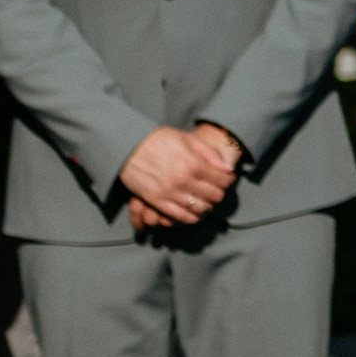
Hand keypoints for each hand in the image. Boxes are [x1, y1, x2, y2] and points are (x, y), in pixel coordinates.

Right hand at [119, 125, 238, 224]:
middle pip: (213, 196)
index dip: (228, 181)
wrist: (127, 145)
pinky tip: (193, 212)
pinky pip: (179, 216)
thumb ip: (209, 154)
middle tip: (217, 189)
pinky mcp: (156, 201)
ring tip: (205, 200)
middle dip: (219, 193)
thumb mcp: (187, 139)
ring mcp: (169, 193)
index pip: (222, 181)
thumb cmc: (158, 139)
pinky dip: (190, 217)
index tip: (227, 179)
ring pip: (199, 209)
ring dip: (206, 206)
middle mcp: (183, 181)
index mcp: (193, 164)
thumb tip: (228, 169)